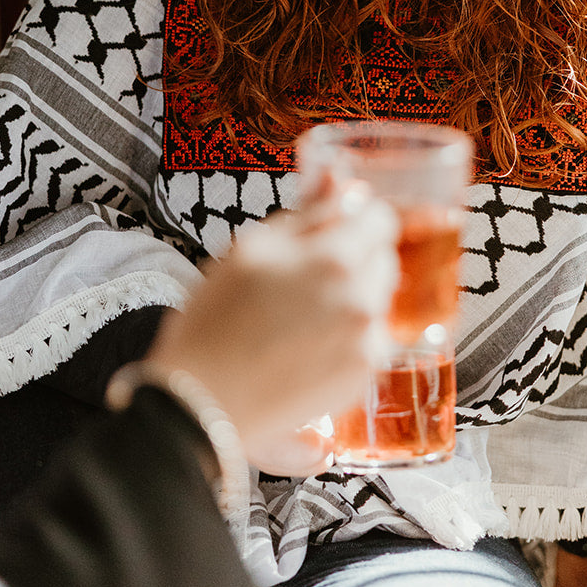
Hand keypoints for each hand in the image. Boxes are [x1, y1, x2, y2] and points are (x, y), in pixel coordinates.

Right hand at [145, 185, 396, 469]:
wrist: (201, 402)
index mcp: (336, 258)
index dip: (358, 221)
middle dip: (357, 259)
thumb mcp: (252, 247)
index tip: (339, 230)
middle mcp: (363, 300)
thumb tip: (342, 184)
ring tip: (304, 315)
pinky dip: (350, 335)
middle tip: (310, 277)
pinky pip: (371, 338)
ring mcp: (368, 342)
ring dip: (355, 297)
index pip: (381, 220)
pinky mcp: (363, 376)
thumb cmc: (215, 320)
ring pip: (378, 300)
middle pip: (384, 259)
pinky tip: (309, 344)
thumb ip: (308, 213)